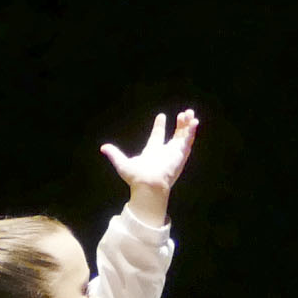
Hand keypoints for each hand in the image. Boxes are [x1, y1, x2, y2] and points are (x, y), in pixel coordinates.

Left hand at [101, 109, 199, 223]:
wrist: (148, 184)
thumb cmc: (136, 176)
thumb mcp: (122, 163)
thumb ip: (114, 154)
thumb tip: (103, 148)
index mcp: (153, 151)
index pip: (158, 136)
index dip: (160, 126)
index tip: (161, 115)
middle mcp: (166, 152)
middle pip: (175, 135)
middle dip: (180, 124)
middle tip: (183, 113)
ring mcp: (174, 152)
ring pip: (184, 136)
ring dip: (188, 125)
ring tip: (189, 113)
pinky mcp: (181, 154)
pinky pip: (188, 140)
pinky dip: (192, 131)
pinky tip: (194, 122)